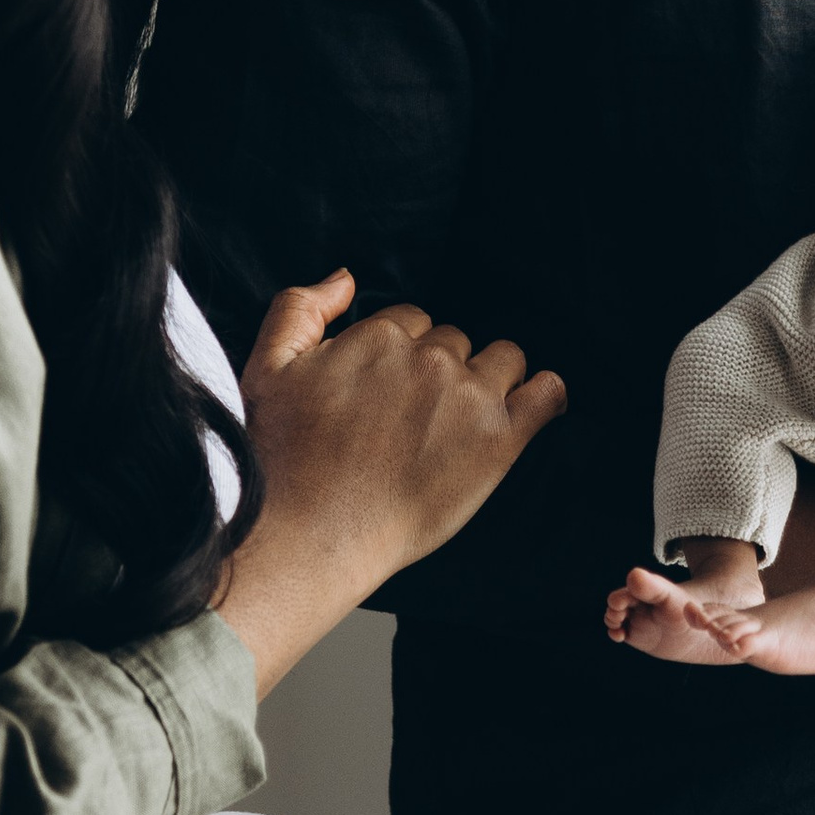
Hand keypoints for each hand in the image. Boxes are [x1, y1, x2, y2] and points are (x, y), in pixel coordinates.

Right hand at [213, 271, 563, 694]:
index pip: (412, 322)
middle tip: (412, 421)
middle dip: (438, 371)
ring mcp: (469, 398)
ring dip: (489, 381)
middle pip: (454, 342)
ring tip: (460, 424)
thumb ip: (300, 309)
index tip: (387, 394)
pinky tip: (531, 406)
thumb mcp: (267, 368)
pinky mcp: (500, 441)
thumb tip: (346, 278)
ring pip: (503, 360)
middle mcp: (429, 359)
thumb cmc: (284, 460)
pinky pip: (547, 393)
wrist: (313, 536)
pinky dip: (544, 395)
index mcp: (380, 337)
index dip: (400, 356)